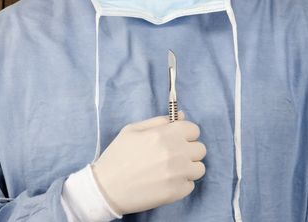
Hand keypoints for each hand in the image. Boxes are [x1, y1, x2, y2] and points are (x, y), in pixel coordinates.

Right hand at [91, 111, 206, 214]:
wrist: (106, 188)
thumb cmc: (118, 155)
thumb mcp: (133, 129)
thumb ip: (159, 120)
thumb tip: (181, 115)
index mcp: (166, 134)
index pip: (194, 129)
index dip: (185, 133)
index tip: (177, 138)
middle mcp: (176, 153)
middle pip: (200, 148)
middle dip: (189, 149)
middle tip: (173, 154)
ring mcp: (178, 174)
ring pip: (199, 168)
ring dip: (189, 167)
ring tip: (171, 169)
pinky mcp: (176, 193)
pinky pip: (191, 185)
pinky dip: (182, 183)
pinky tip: (166, 181)